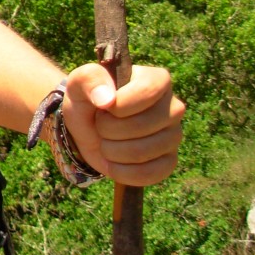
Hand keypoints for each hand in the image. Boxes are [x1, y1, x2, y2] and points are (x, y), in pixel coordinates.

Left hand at [60, 63, 184, 186]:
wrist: (87, 129)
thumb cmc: (88, 99)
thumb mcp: (80, 82)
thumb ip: (90, 80)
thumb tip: (107, 98)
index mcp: (157, 80)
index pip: (147, 91)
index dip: (119, 104)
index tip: (103, 106)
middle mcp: (173, 107)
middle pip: (142, 125)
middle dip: (108, 129)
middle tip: (101, 124)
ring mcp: (174, 136)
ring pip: (142, 152)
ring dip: (111, 150)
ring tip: (106, 140)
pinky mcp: (169, 162)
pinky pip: (149, 174)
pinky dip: (121, 172)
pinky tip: (113, 162)